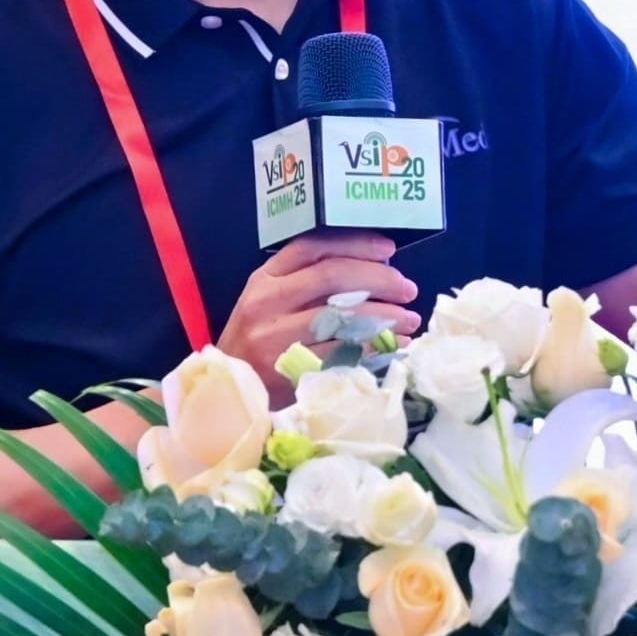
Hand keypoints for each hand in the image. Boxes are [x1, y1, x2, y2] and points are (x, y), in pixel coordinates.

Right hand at [219, 233, 418, 388]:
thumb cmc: (258, 344)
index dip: (356, 244)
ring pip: (342, 316)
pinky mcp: (289, 371)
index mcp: (264, 278)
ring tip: (409, 320)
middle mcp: (267, 302)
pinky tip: (394, 348)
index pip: (313, 246)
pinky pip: (343, 355)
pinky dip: (375, 349)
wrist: (228, 391)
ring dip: (385, 316)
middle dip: (379, 279)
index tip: (388, 249)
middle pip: (333, 276)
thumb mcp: (269, 303)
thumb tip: (373, 268)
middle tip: (407, 289)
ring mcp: (276, 338)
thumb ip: (306, 282)